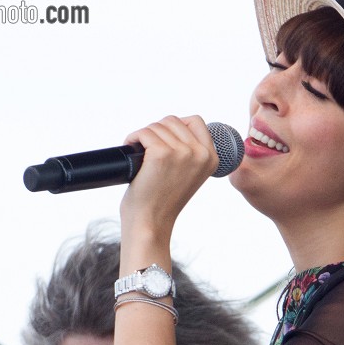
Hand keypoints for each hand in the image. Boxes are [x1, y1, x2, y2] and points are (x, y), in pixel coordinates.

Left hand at [119, 114, 217, 246]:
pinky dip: (133, 139)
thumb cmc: (164, 201)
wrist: (151, 223)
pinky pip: (144, 132)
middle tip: (149, 152)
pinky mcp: (161, 153)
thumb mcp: (188, 174)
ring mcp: (182, 152)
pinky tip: (132, 151)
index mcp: (211, 158)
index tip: (166, 141)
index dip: (176, 126)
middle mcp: (200, 154)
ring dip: (144, 137)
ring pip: (157, 126)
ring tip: (141, 156)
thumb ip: (190, 151)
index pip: (195, 121)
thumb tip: (173, 125)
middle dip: (157, 132)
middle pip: (173, 121)